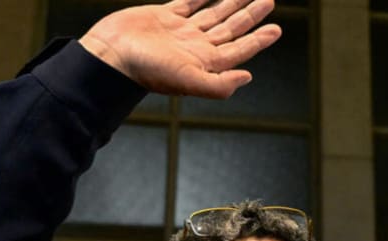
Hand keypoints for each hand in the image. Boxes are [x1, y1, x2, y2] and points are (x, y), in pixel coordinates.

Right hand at [79, 0, 281, 98]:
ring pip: (214, 13)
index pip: (238, 49)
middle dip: (250, 16)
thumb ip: (218, 84)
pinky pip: (190, 1)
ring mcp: (180, 31)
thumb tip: (248, 76)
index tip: (276, 29)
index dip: (258, 40)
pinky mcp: (165, 16)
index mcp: (204, 63)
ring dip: (233, 3)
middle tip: (269, 1)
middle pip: (231, 29)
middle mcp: (195, 47)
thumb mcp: (187, 81)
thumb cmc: (145, 71)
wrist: (111, 55)